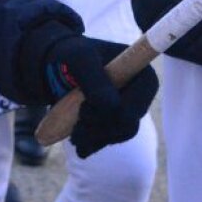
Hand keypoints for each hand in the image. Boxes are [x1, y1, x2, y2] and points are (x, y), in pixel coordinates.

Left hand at [41, 34, 157, 158]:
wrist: (59, 63)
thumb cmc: (72, 54)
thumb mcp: (78, 58)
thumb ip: (94, 78)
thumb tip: (113, 106)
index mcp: (142, 73)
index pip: (137, 106)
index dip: (113, 113)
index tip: (84, 108)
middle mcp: (141, 92)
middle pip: (128, 123)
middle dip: (100, 128)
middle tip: (75, 128)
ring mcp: (130, 107)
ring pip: (119, 134)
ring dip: (95, 138)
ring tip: (74, 137)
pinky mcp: (117, 119)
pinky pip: (111, 138)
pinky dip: (94, 143)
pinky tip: (81, 146)